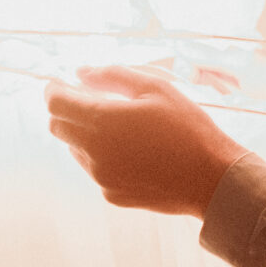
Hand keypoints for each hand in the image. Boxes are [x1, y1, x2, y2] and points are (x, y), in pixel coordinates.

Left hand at [43, 66, 245, 216]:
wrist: (211, 180)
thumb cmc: (188, 128)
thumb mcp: (155, 88)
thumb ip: (112, 75)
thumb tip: (81, 72)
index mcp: (103, 122)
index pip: (56, 103)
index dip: (54, 89)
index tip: (61, 82)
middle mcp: (94, 152)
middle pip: (58, 127)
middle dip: (66, 110)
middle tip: (89, 98)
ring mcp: (100, 177)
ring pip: (75, 149)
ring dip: (85, 134)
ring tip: (121, 127)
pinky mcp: (111, 194)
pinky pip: (95, 169)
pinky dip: (102, 156)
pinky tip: (133, 151)